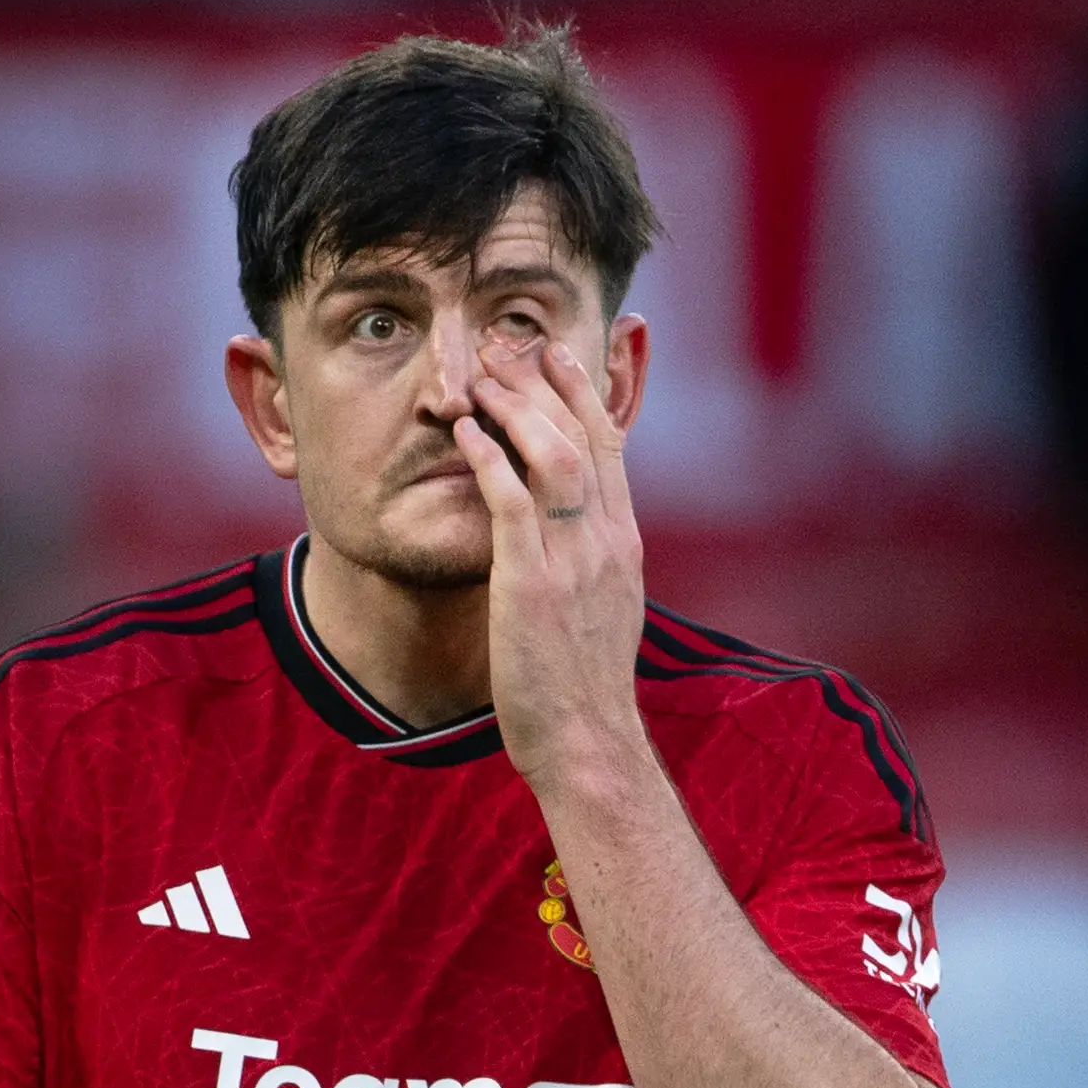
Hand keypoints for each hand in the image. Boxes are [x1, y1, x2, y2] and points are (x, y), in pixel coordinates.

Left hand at [457, 336, 649, 796]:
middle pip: (583, 436)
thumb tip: (571, 532)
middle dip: (544, 383)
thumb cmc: (583, 686)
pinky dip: (490, 460)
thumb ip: (588, 561)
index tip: (557, 353)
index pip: (609, 447)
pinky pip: (512, 504)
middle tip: (504, 346)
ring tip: (480, 377)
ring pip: (552, 457)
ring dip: (515, 409)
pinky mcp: (533, 586)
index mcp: (622, 542)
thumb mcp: (601, 609)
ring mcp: (573, 562)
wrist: (587, 742)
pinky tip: (465, 432)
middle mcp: (605, 541)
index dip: (583, 392)